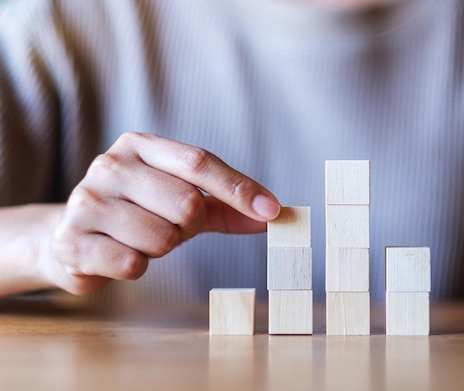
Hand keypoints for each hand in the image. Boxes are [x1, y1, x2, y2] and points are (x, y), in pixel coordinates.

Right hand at [44, 132, 279, 294]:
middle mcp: (110, 165)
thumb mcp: (182, 201)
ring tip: (140, 239)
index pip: (199, 161)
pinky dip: (138, 266)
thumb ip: (227, 206)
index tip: (272, 210)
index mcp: (140, 146)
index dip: (239, 188)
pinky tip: (120, 254)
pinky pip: (133, 263)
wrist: (72, 236)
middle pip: (187, 203)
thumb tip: (274, 214)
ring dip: (163, 248)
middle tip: (168, 225)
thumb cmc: (138, 213)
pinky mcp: (71, 241)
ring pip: (163, 237)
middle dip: (188, 226)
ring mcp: (86, 201)